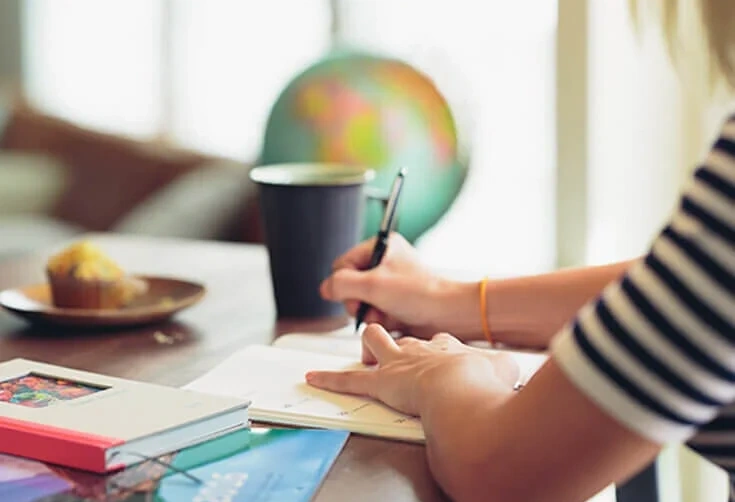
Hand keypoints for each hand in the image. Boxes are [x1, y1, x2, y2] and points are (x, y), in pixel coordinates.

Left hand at [305, 324, 518, 416]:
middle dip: (399, 342)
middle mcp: (419, 349)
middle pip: (403, 337)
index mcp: (446, 346)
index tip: (444, 356)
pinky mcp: (381, 383)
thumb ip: (502, 367)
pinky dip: (329, 379)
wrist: (463, 387)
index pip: (437, 341)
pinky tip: (313, 376)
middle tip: (404, 358)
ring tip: (370, 359)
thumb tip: (509, 367)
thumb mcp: (503, 369)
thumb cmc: (483, 382)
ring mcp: (398, 363)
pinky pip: (350, 381)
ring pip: (376, 342)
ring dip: (370, 349)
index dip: (438, 349)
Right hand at [321, 232, 457, 338]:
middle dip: (357, 300)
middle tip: (370, 305)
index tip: (358, 292)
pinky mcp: (394, 303)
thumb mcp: (373, 285)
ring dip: (367, 312)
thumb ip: (342, 284)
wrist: (447, 314)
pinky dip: (378, 319)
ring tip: (383, 314)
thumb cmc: (420, 293)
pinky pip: (372, 312)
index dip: (345, 282)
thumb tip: (325, 288)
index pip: (342, 264)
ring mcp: (389, 285)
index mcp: (381, 247)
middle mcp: (384, 263)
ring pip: (359, 301)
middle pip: (349, 285)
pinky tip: (390, 321)